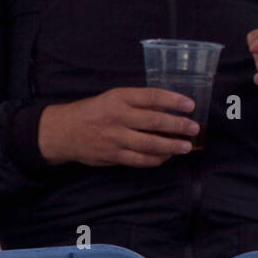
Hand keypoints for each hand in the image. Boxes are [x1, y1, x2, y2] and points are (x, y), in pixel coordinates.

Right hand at [38, 88, 198, 166]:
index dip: (173, 100)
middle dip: (178, 125)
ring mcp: (115, 138)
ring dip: (171, 146)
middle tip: (194, 128)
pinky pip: (139, 160)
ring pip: (149, 144)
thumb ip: (137, 101)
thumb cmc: (94, 111)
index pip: (151, 97)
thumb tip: (168, 106)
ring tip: (186, 146)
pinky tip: (166, 156)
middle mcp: (117, 117)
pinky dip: (156, 159)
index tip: (190, 105)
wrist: (63, 132)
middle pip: (155, 122)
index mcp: (119, 98)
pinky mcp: (112, 156)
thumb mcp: (113, 98)